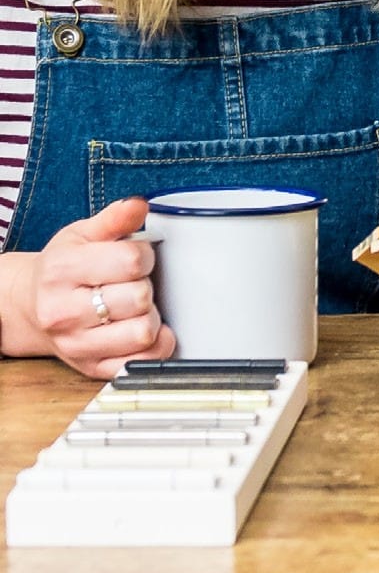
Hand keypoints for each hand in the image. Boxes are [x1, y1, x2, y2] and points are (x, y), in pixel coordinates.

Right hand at [3, 197, 174, 378]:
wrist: (30, 307)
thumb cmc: (60, 269)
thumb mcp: (80, 234)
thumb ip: (114, 218)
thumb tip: (139, 205)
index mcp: (62, 270)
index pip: (131, 260)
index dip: (145, 254)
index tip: (138, 256)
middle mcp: (64, 312)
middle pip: (140, 297)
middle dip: (147, 284)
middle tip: (134, 282)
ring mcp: (77, 344)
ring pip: (143, 332)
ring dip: (151, 316)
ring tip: (137, 306)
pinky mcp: (90, 368)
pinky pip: (140, 362)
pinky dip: (154, 347)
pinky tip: (144, 330)